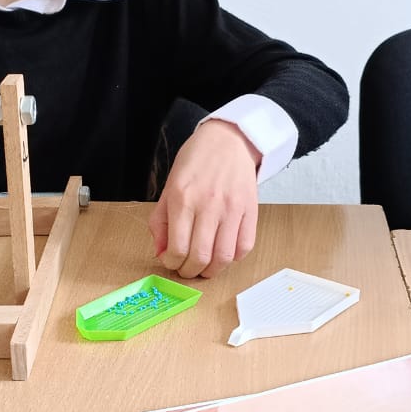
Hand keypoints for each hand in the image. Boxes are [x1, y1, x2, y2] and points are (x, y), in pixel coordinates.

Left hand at [147, 120, 260, 278]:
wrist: (228, 140)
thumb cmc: (196, 161)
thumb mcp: (169, 187)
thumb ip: (160, 221)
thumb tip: (161, 252)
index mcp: (182, 199)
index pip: (177, 247)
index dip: (172, 263)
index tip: (171, 261)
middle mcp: (207, 205)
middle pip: (200, 256)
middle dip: (189, 272)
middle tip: (186, 270)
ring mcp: (231, 208)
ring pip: (223, 257)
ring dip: (212, 271)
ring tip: (204, 268)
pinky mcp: (250, 210)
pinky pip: (244, 246)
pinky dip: (233, 258)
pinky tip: (223, 253)